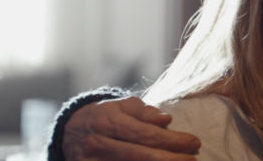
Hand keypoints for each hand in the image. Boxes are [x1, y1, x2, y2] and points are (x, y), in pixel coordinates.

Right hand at [62, 96, 199, 160]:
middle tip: (194, 159)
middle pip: (141, 156)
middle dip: (171, 160)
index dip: (172, 140)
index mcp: (107, 122)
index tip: (194, 142)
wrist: (68, 132)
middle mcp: (99, 144)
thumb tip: (166, 120)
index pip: (145, 134)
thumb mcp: (120, 106)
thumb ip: (144, 112)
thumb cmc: (104, 116)